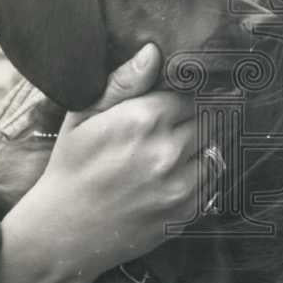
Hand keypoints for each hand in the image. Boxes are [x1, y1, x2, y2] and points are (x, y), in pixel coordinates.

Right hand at [0, 43, 205, 282]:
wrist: (64, 232)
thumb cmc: (72, 167)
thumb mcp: (84, 116)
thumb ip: (123, 82)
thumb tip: (153, 51)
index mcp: (143, 120)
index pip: (192, 92)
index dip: (191, 91)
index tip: (189, 91)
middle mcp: (168, 151)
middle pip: (211, 117)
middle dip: (203, 113)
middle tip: (191, 115)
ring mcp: (181, 184)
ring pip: (217, 147)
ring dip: (207, 141)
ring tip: (186, 141)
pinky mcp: (187, 211)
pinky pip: (214, 179)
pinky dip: (206, 169)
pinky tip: (184, 168)